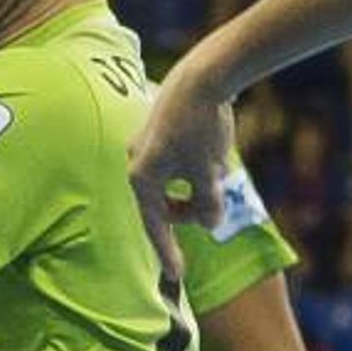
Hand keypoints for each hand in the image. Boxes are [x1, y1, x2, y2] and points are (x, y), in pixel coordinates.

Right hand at [128, 66, 236, 292]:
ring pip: (169, 182)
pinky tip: (208, 150)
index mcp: (142, 178)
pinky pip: (170, 162)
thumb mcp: (211, 174)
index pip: (155, 226)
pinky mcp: (156, 129)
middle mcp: (136, 162)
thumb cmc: (204, 127)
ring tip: (215, 170)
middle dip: (188, 210)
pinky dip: (188, 168)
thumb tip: (211, 224)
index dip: (168, 252)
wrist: (204, 75)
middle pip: (162, 204)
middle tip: (215, 205)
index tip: (177, 276)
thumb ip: (208, 205)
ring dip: (191, 187)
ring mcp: (144, 144)